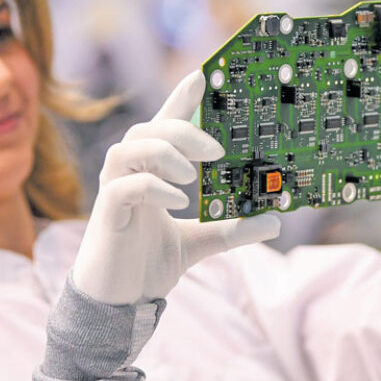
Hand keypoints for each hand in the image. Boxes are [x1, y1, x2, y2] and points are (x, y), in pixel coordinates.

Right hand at [72, 71, 280, 304]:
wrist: (120, 304)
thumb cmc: (148, 263)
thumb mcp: (200, 242)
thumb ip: (231, 229)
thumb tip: (273, 221)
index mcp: (150, 173)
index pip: (163, 125)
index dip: (180, 99)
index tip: (202, 76)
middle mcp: (130, 175)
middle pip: (147, 129)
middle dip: (182, 130)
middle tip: (216, 149)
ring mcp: (115, 192)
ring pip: (129, 148)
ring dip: (164, 153)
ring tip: (193, 176)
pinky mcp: (107, 215)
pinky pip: (122, 187)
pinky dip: (152, 188)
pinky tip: (177, 201)